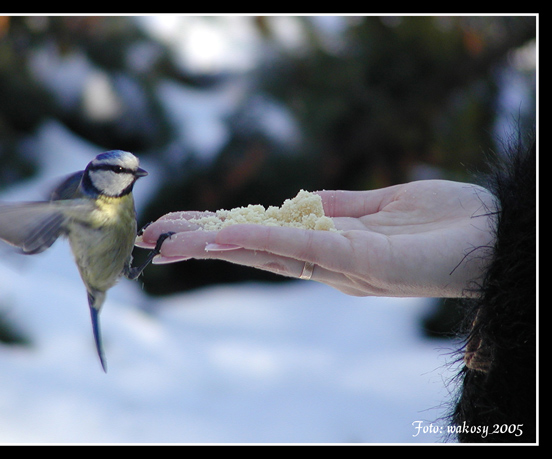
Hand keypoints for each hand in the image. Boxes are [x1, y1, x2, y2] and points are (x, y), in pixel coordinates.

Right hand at [138, 180, 495, 297]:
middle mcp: (326, 264)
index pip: (261, 238)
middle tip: (149, 239)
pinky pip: (299, 250)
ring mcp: (340, 267)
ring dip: (212, 246)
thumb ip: (336, 209)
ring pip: (263, 254)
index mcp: (328, 247)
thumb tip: (297, 202)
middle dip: (197, 244)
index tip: (177, 225)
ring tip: (166, 242)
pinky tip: (218, 237)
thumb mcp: (382, 207)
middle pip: (251, 250)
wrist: (497, 238)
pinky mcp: (361, 263)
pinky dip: (256, 241)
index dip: (217, 232)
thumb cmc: (446, 221)